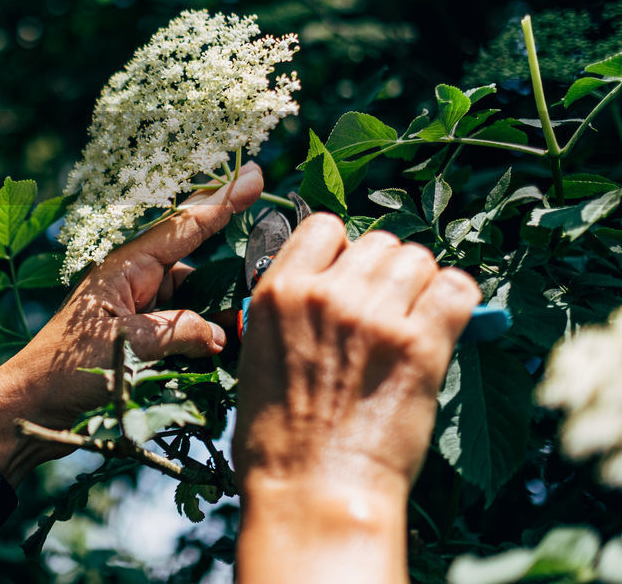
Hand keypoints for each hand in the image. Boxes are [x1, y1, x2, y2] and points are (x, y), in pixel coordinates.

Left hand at [0, 162, 263, 482]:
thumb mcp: (130, 346)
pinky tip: (226, 357)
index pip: (184, 226)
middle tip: (266, 288)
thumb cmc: (68, 368)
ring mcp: (139, 307)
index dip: (222, 201)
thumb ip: (181, 332)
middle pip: (197, 265)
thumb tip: (224, 335)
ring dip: (219, 318)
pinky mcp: (141, 335)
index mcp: (128, 265)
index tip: (254, 174)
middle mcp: (136, 278)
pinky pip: (184, 327)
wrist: (33, 405)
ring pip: (195, 301)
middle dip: (230, 278)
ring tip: (247, 337)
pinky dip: (203, 340)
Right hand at [231, 214, 480, 583]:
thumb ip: (290, 310)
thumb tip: (330, 288)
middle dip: (387, 272)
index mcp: (277, 292)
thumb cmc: (279, 437)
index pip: (323, 226)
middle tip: (388, 312)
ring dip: (421, 287)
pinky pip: (458, 290)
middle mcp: (326, 293)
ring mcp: (374, 316)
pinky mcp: (420, 345)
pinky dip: (458, 303)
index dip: (342, 252)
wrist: (314, 490)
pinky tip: (446, 328)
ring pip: (419, 260)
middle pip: (380, 242)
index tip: (349, 280)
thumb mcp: (259, 355)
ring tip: (415, 324)